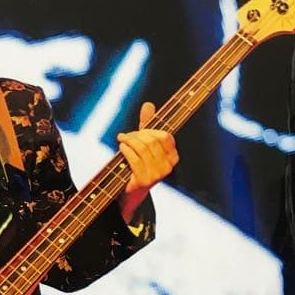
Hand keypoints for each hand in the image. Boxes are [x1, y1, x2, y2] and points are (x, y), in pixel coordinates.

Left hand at [116, 101, 177, 222]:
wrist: (130, 190)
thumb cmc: (139, 163)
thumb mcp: (144, 143)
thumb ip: (148, 124)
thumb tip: (148, 104)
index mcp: (173, 157)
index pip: (164, 135)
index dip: (150, 130)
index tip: (140, 131)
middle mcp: (168, 167)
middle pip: (152, 140)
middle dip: (137, 134)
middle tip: (126, 136)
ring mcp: (157, 175)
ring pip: (142, 147)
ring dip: (129, 140)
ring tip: (122, 140)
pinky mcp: (144, 180)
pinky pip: (134, 157)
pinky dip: (126, 149)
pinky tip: (121, 147)